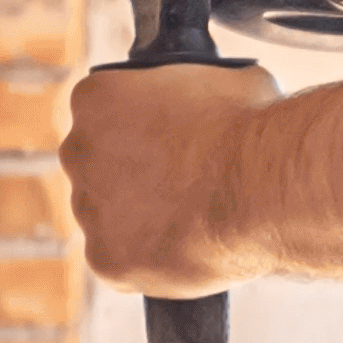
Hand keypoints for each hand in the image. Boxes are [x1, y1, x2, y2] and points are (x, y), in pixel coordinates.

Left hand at [61, 61, 283, 294]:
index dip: (144, 127)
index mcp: (96, 98)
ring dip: (144, 220)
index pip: (105, 112)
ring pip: (111, 218)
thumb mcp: (226, 80)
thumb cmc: (251, 129)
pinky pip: (125, 263)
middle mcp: (78, 151)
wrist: (263, 190)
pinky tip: (192, 249)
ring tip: (200, 220)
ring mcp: (89, 209)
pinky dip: (153, 261)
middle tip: (186, 183)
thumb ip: (195, 90)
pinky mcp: (106, 260)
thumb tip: (214, 100)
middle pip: (99, 167)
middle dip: (136, 175)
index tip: (174, 139)